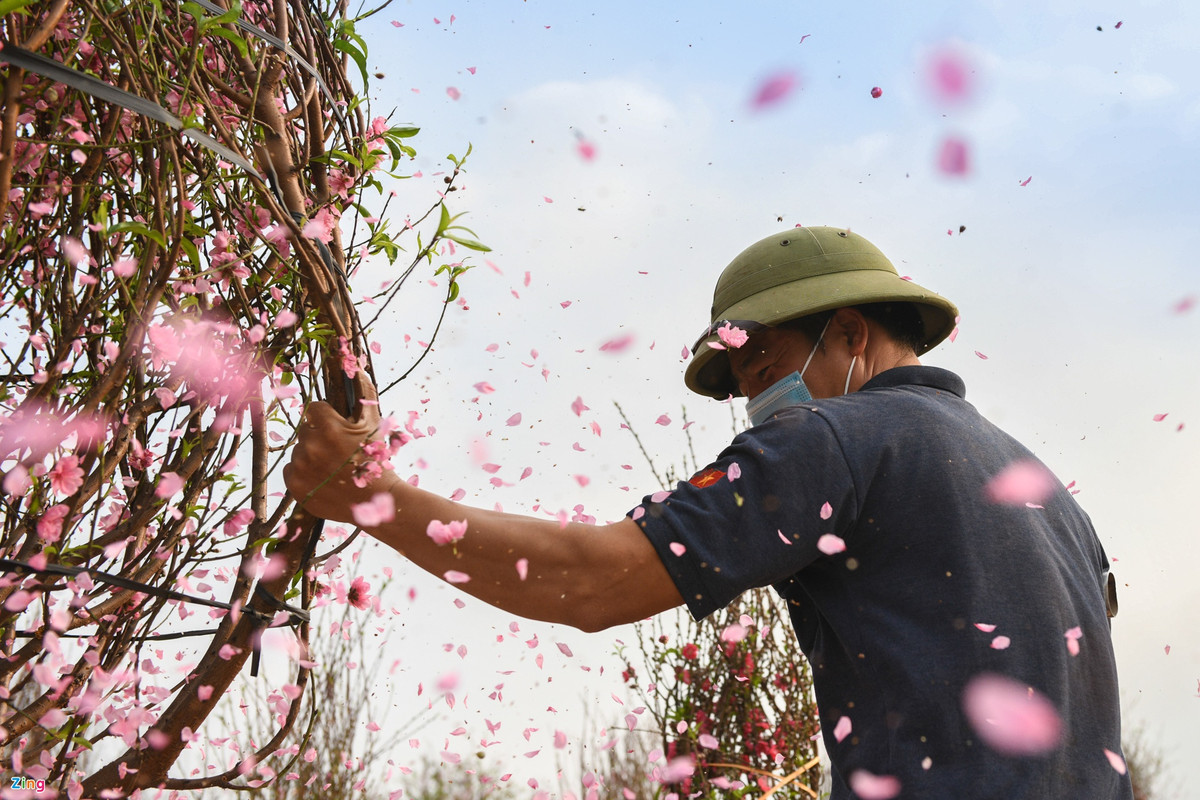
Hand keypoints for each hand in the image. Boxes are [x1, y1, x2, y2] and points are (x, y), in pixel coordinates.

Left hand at [283, 401, 397, 521]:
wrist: (376, 500)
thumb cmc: (377, 460)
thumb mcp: (374, 424)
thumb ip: (365, 393)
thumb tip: (359, 369)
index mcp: (328, 427)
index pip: (314, 408)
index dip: (327, 417)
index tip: (337, 428)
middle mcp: (310, 446)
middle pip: (305, 430)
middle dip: (319, 437)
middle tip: (338, 451)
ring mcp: (300, 467)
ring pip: (299, 451)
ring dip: (311, 455)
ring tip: (332, 467)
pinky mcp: (295, 487)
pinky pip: (291, 470)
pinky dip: (303, 473)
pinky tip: (323, 479)